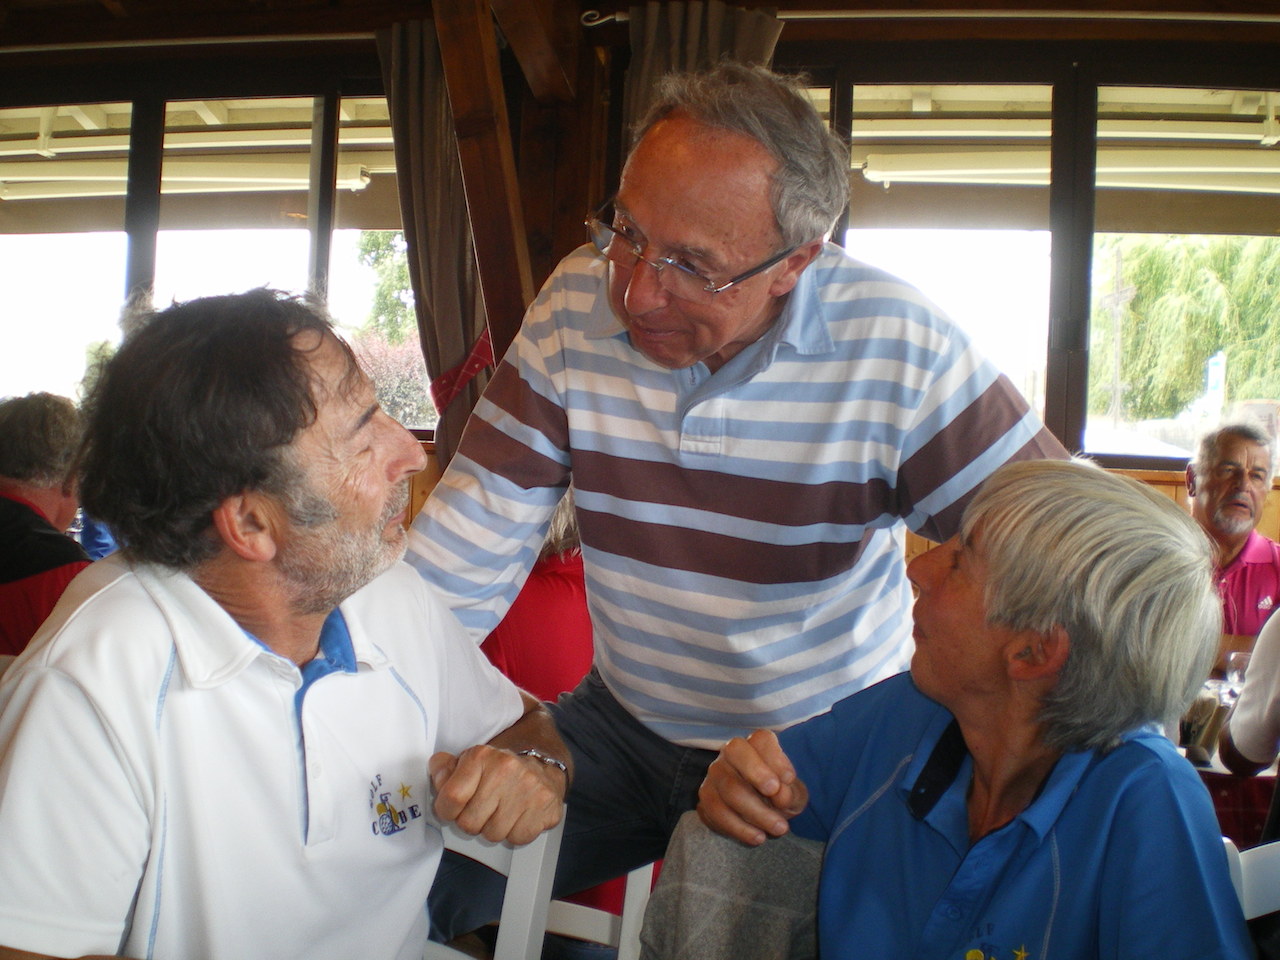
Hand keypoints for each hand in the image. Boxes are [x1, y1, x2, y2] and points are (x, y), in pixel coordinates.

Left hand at [429, 744, 564, 844]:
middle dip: (473, 821)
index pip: (451, 798)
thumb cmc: (501, 766)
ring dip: (495, 828)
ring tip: (502, 810)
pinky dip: (516, 832)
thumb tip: (436, 768)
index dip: (447, 811)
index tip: (453, 809)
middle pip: (470, 823)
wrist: (543, 760)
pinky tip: (519, 815)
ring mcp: (528, 788)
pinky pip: (518, 838)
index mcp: (481, 756)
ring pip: (494, 834)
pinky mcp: (546, 805)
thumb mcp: (470, 760)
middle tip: (483, 809)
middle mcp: (506, 769)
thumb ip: (446, 768)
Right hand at [697, 729, 807, 845]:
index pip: (760, 740)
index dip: (775, 757)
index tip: (789, 779)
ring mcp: (714, 775)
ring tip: (780, 828)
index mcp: (755, 744)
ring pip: (729, 789)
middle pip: (737, 757)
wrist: (765, 815)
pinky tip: (758, 837)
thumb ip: (790, 792)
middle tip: (781, 802)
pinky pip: (716, 812)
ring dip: (756, 812)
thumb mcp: (794, 793)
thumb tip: (779, 795)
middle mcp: (730, 753)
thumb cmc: (781, 796)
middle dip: (759, 778)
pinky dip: (739, 828)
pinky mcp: (705, 799)